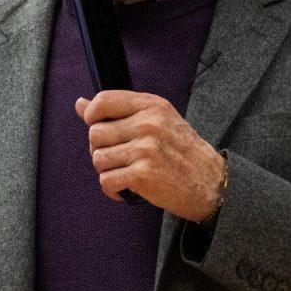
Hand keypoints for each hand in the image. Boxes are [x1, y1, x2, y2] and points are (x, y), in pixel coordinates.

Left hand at [76, 91, 224, 221]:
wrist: (210, 183)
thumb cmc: (181, 152)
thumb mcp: (156, 121)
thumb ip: (118, 111)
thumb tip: (80, 104)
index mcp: (152, 106)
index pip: (104, 101)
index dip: (92, 116)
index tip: (100, 129)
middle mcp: (148, 124)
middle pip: (95, 133)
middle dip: (101, 149)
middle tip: (119, 158)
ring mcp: (146, 149)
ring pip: (98, 159)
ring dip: (107, 171)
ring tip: (126, 173)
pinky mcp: (143, 175)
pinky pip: (106, 181)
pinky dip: (113, 189)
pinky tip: (127, 188)